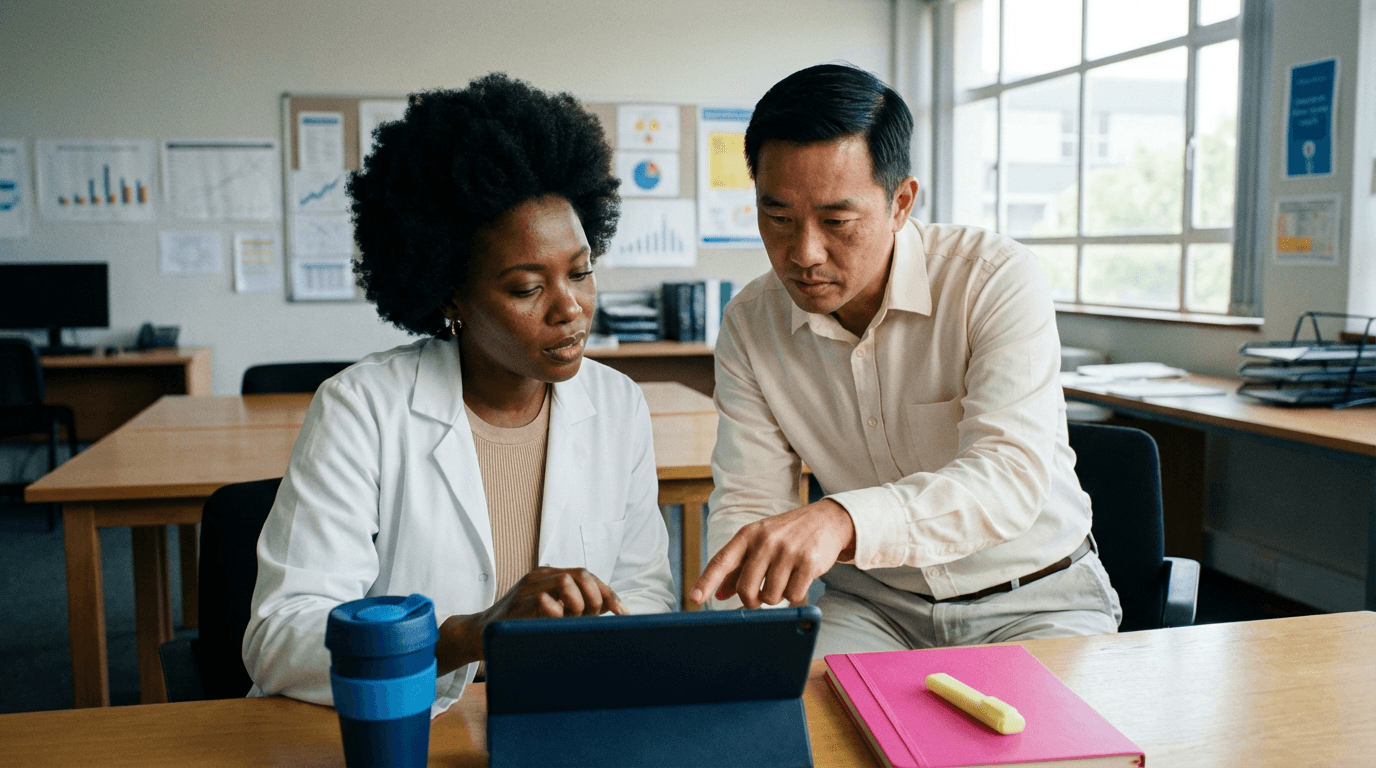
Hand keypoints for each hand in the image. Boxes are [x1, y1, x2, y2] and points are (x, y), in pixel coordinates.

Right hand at [482, 566, 628, 622]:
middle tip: (596, 615)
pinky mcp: (516, 604)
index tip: (624, 613)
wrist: (481, 633)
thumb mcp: (553, 613)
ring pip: (565, 580)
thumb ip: (577, 608)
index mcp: (550, 575)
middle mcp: (540, 576)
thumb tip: (610, 610)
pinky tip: (560, 621)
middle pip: (580, 574)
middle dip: (597, 595)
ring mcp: (527, 588)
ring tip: (576, 617)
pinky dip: (558, 610)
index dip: (608, 592)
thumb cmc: (521, 624)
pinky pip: (543, 600)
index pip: (587, 575)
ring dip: (579, 601)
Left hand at [688, 499, 856, 608]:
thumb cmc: (787, 534)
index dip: (706, 582)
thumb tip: (720, 593)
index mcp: (748, 535)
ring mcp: (787, 551)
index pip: (722, 561)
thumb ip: (739, 567)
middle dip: (752, 600)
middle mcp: (765, 541)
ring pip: (770, 596)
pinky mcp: (808, 562)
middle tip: (760, 595)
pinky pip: (793, 596)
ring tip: (785, 579)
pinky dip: (795, 595)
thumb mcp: (760, 542)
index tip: (695, 598)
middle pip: (746, 589)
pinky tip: (800, 580)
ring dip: (776, 596)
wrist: (827, 519)